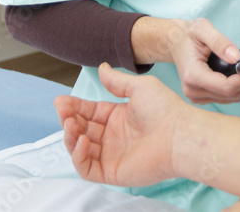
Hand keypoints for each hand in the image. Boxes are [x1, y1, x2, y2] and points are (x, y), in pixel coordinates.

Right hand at [55, 63, 187, 186]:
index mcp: (118, 117)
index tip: (61, 100)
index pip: (89, 112)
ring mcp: (112, 155)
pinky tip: (82, 140)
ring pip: (79, 149)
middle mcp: (113, 136)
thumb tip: (102, 67)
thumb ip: (116, 81)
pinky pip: (86, 168)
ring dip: (70, 136)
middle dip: (68, 119)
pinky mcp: (112, 172)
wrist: (179, 134)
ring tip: (71, 124)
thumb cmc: (164, 109)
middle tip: (64, 111)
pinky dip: (78, 156)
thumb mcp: (139, 87)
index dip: (74, 106)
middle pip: (81, 129)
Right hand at [166, 18, 239, 104]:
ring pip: (232, 97)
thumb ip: (220, 42)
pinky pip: (227, 97)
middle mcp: (193, 91)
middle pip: (231, 94)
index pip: (226, 87)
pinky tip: (236, 70)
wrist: (175, 42)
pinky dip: (236, 85)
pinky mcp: (202, 97)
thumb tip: (236, 57)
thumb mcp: (203, 29)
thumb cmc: (188, 35)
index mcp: (193, 76)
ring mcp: (197, 96)